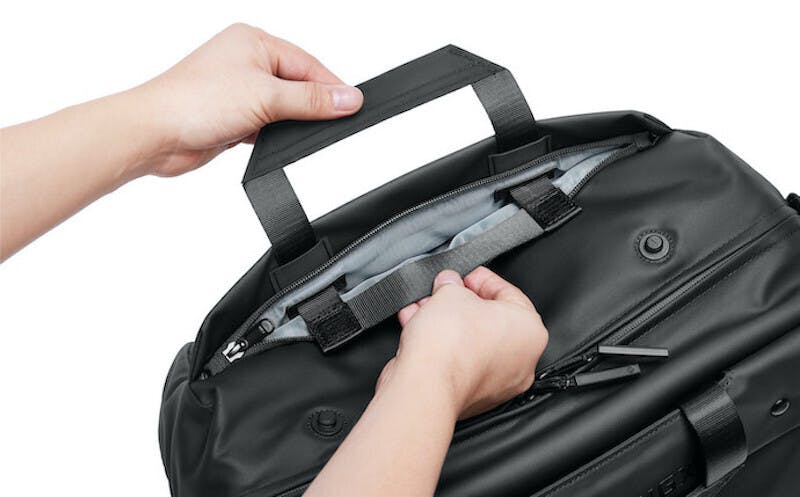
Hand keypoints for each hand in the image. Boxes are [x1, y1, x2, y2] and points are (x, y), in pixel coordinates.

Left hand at [130, 23, 362, 176]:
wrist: (154, 134)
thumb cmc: (193, 101)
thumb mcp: (265, 98)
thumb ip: (311, 100)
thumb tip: (348, 98)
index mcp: (254, 41)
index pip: (308, 64)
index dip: (332, 87)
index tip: (353, 107)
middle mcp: (246, 61)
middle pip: (298, 85)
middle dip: (311, 106)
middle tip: (332, 124)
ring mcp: (239, 89)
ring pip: (283, 107)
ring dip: (288, 122)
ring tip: (288, 133)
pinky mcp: (232, 116)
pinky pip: (267, 125)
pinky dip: (272, 135)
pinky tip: (267, 142)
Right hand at [379, 267, 547, 418]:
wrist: (427, 385)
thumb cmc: (450, 343)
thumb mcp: (451, 292)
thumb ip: (453, 283)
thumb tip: (449, 283)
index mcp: (530, 331)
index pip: (509, 293)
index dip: (480, 279)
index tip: (462, 275)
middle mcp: (521, 360)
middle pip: (489, 319)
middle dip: (459, 302)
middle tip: (442, 290)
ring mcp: (498, 382)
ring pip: (471, 341)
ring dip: (445, 321)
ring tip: (423, 307)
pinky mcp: (473, 395)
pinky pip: (459, 360)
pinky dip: (441, 343)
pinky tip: (417, 326)